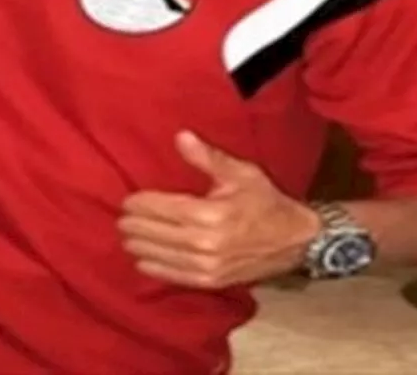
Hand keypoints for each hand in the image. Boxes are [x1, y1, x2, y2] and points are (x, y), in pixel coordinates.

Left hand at [118, 131, 319, 288]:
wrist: (296, 240)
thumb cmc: (265, 201)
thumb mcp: (241, 172)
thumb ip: (207, 157)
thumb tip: (180, 136)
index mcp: (209, 214)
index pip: (160, 208)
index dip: (139, 204)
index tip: (126, 201)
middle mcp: (204, 243)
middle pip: (154, 233)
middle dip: (133, 225)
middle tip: (121, 218)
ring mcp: (207, 266)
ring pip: (159, 256)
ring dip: (138, 246)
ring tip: (126, 236)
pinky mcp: (211, 281)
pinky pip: (174, 276)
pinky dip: (154, 268)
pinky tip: (142, 260)